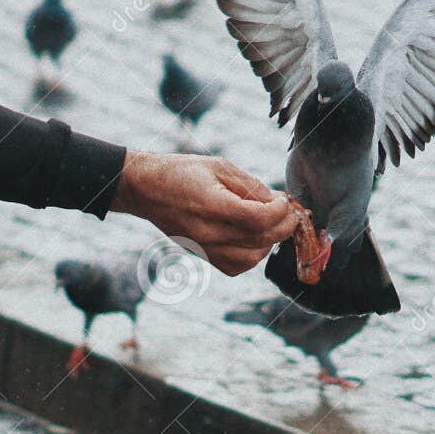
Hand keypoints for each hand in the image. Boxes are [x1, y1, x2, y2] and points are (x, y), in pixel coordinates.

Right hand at [110, 151, 295, 275]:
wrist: (147, 189)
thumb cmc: (182, 172)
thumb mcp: (220, 167)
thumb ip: (252, 186)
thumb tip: (279, 202)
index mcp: (212, 205)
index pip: (258, 218)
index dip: (280, 211)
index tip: (284, 200)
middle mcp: (208, 232)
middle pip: (261, 240)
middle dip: (283, 226)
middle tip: (287, 211)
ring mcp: (205, 248)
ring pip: (253, 258)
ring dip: (269, 242)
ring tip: (270, 223)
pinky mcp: (203, 256)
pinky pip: (237, 267)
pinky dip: (253, 255)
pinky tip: (253, 237)